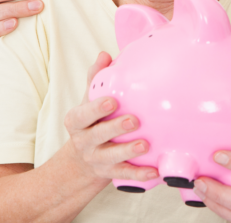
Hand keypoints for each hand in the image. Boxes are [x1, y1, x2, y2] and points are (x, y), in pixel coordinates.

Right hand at [63, 52, 158, 181]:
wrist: (81, 160)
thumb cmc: (91, 122)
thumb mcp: (87, 101)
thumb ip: (95, 79)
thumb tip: (104, 54)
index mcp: (77, 121)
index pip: (82, 115)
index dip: (95, 109)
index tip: (112, 102)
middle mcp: (84, 141)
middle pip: (97, 135)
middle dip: (115, 128)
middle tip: (134, 121)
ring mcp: (97, 159)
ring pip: (111, 157)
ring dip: (128, 151)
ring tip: (144, 145)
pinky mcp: (109, 173)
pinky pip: (124, 174)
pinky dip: (138, 174)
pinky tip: (154, 170)